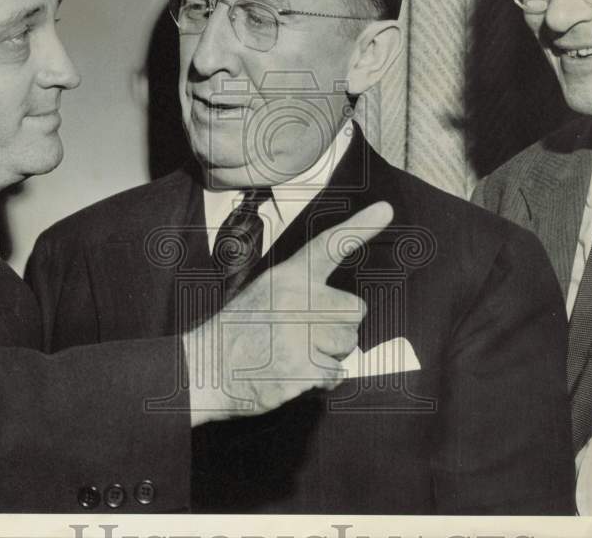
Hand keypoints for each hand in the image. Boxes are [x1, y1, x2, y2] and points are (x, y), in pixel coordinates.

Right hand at [183, 201, 392, 425]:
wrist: (205, 369)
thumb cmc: (238, 332)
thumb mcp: (264, 293)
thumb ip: (302, 291)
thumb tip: (346, 309)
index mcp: (287, 277)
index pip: (329, 246)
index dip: (360, 228)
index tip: (385, 211)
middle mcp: (297, 300)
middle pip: (355, 310)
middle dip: (340, 326)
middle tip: (307, 335)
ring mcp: (300, 334)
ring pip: (348, 343)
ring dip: (330, 354)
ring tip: (295, 354)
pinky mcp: (302, 368)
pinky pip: (335, 374)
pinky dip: (321, 380)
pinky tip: (294, 374)